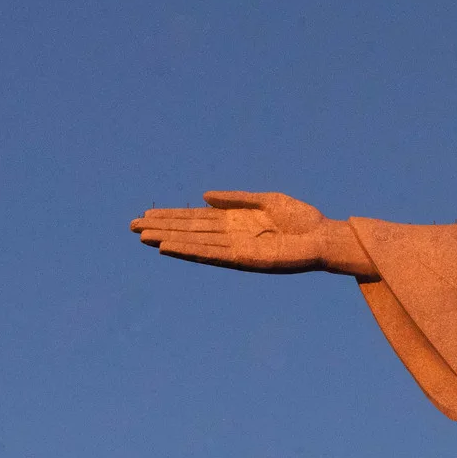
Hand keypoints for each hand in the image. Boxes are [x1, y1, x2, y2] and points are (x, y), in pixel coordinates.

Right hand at [130, 191, 373, 276]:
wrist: (324, 236)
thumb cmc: (302, 219)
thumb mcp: (266, 200)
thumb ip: (236, 198)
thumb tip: (204, 197)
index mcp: (235, 221)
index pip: (196, 220)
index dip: (171, 217)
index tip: (146, 216)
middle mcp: (231, 236)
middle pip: (190, 231)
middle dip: (162, 228)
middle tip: (131, 226)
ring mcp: (236, 249)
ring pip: (195, 244)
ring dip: (169, 240)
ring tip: (143, 237)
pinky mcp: (245, 259)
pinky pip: (212, 255)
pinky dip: (190, 251)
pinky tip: (170, 247)